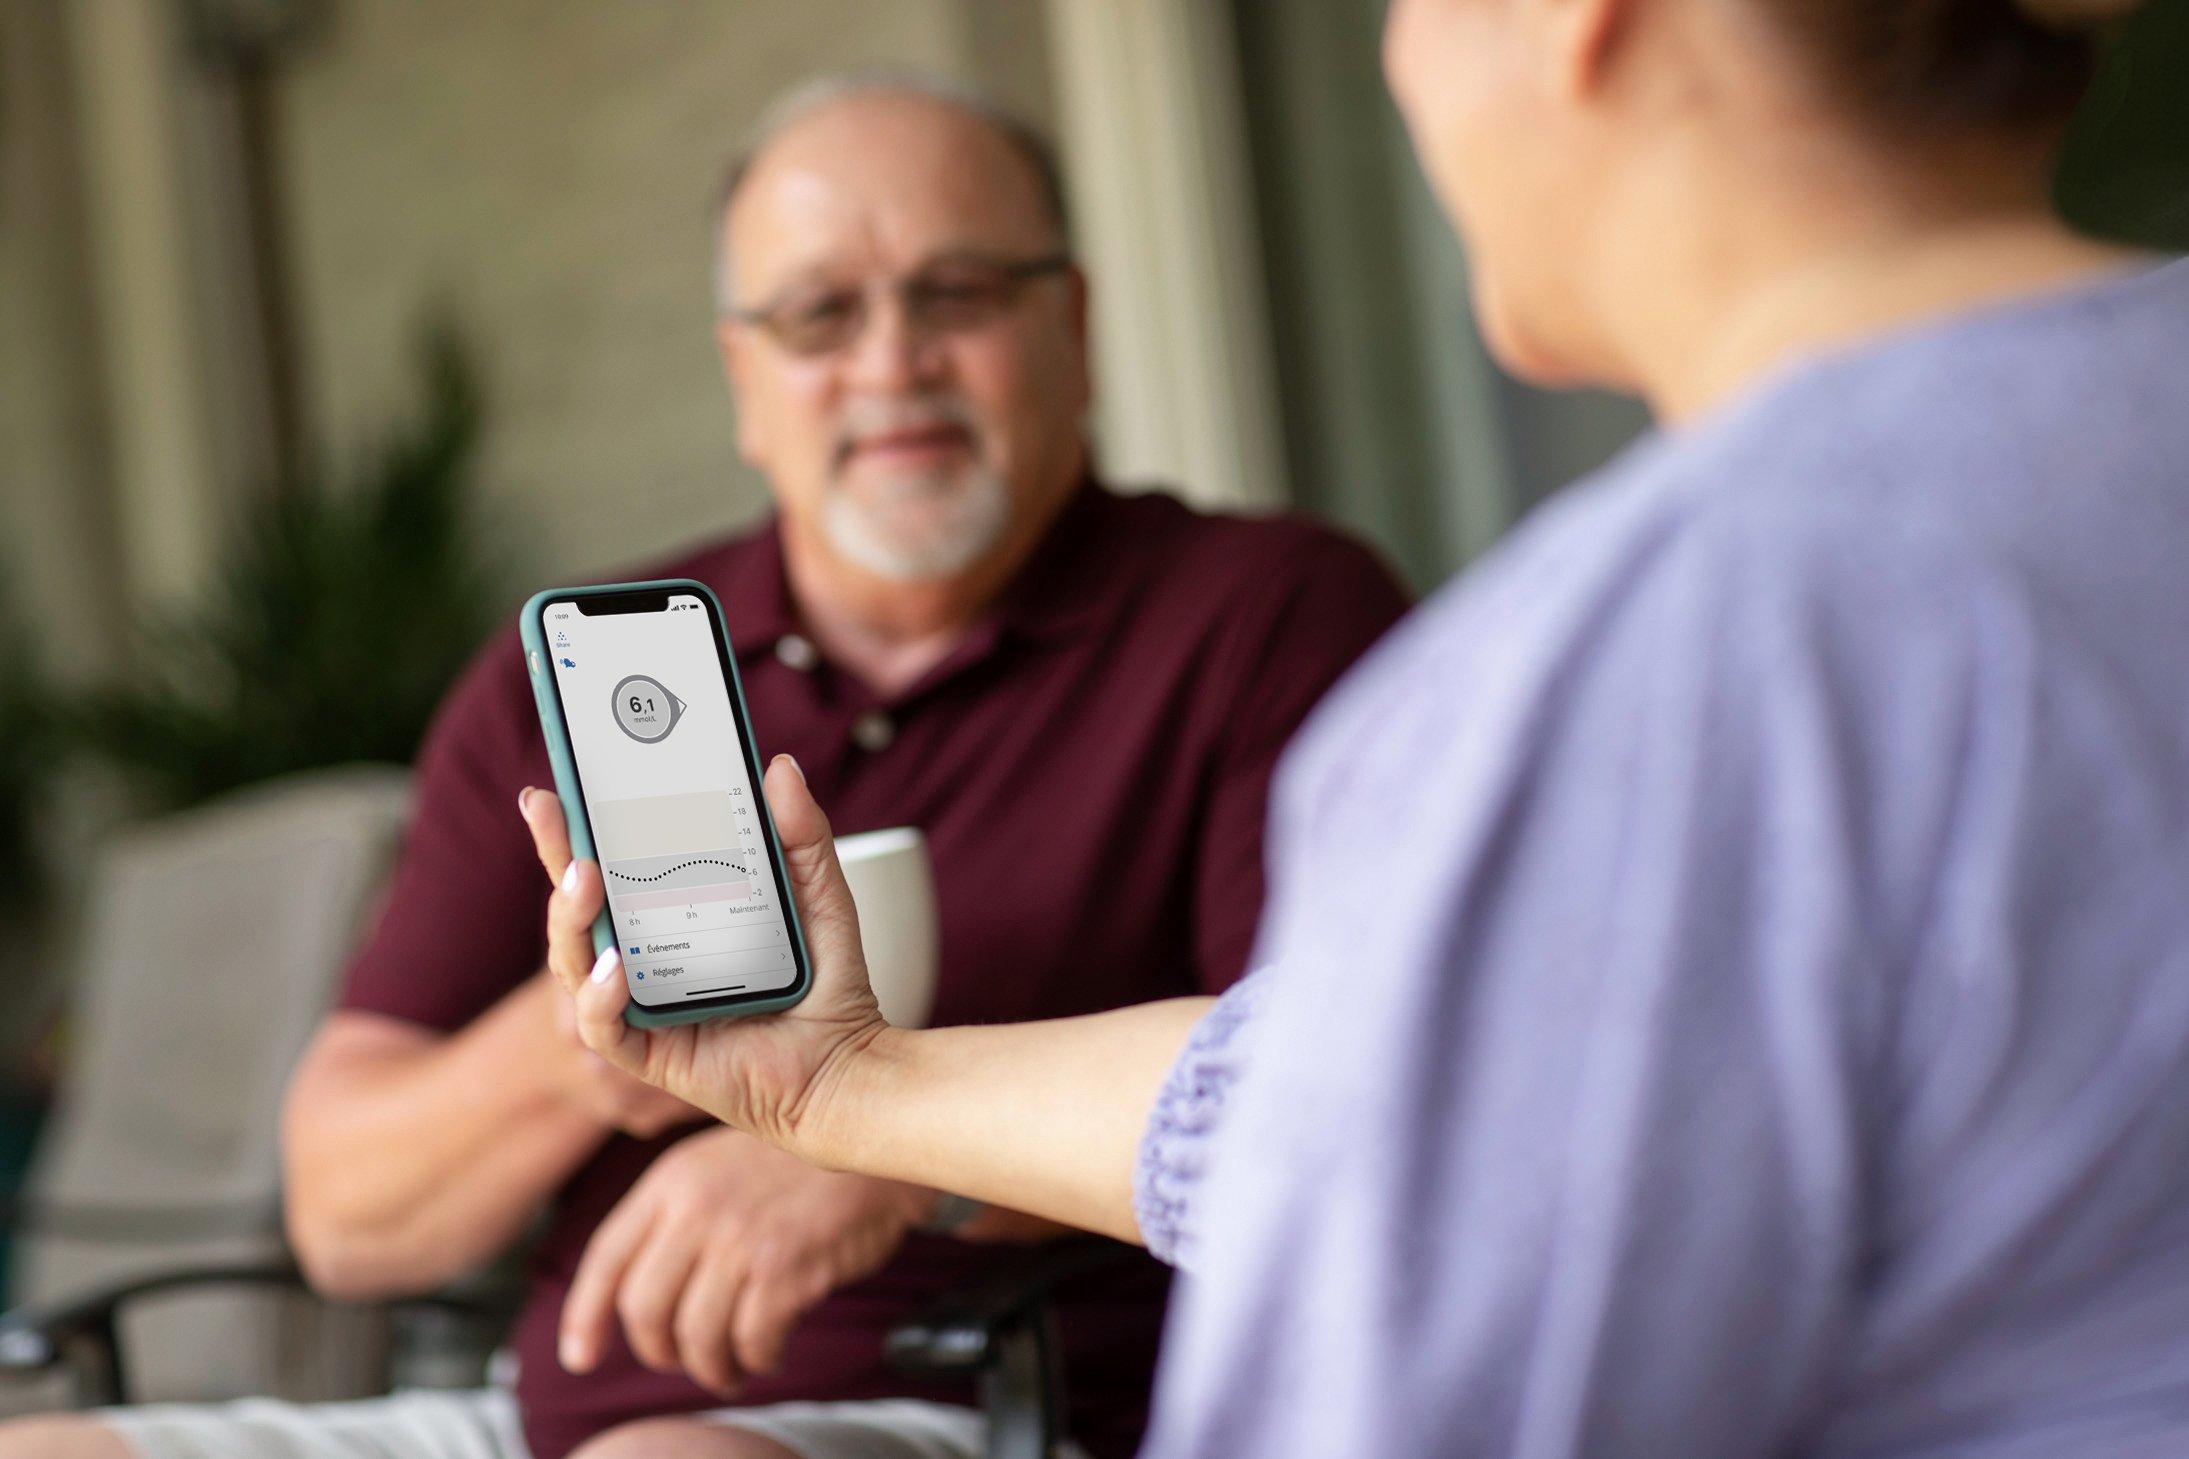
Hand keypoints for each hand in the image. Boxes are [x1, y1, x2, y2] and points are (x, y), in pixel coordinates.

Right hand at [518, 758, 889, 1156]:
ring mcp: (640, 1005)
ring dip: (570, 917)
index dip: (575, 829)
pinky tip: (618, 965)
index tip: (557, 785)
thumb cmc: (828, 982)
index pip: (610, 864)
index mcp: (671, 914)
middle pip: (577, 905)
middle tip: (552, 812)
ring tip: (586, 878)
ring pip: (573, 960)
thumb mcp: (819, 892)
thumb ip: (801, 833)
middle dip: (555, 854)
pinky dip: (600, 995)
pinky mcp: (649, 1053)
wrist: (848, 1065)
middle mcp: (646, 955)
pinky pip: (603, 1026)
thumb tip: (779, 766)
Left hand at [559, 1125, 929, 1390]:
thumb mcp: (721, 1163)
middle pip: (644, 1309)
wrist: (875, 1135)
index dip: (584, 1315)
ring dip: (712, 1367)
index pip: (607, 1258)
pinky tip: (769, 1352)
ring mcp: (738, 1239)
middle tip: (685, 1359)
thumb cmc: (802, 1160)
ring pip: (695, 1336)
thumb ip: (679, 1212)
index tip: (579, 1355)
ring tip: (733, 1368)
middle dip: (659, 1351)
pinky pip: (750, 1340)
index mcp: (672, 1180)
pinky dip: (757, 1358)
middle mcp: (696, 1209)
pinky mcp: (783, 1267)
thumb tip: (645, 1283)